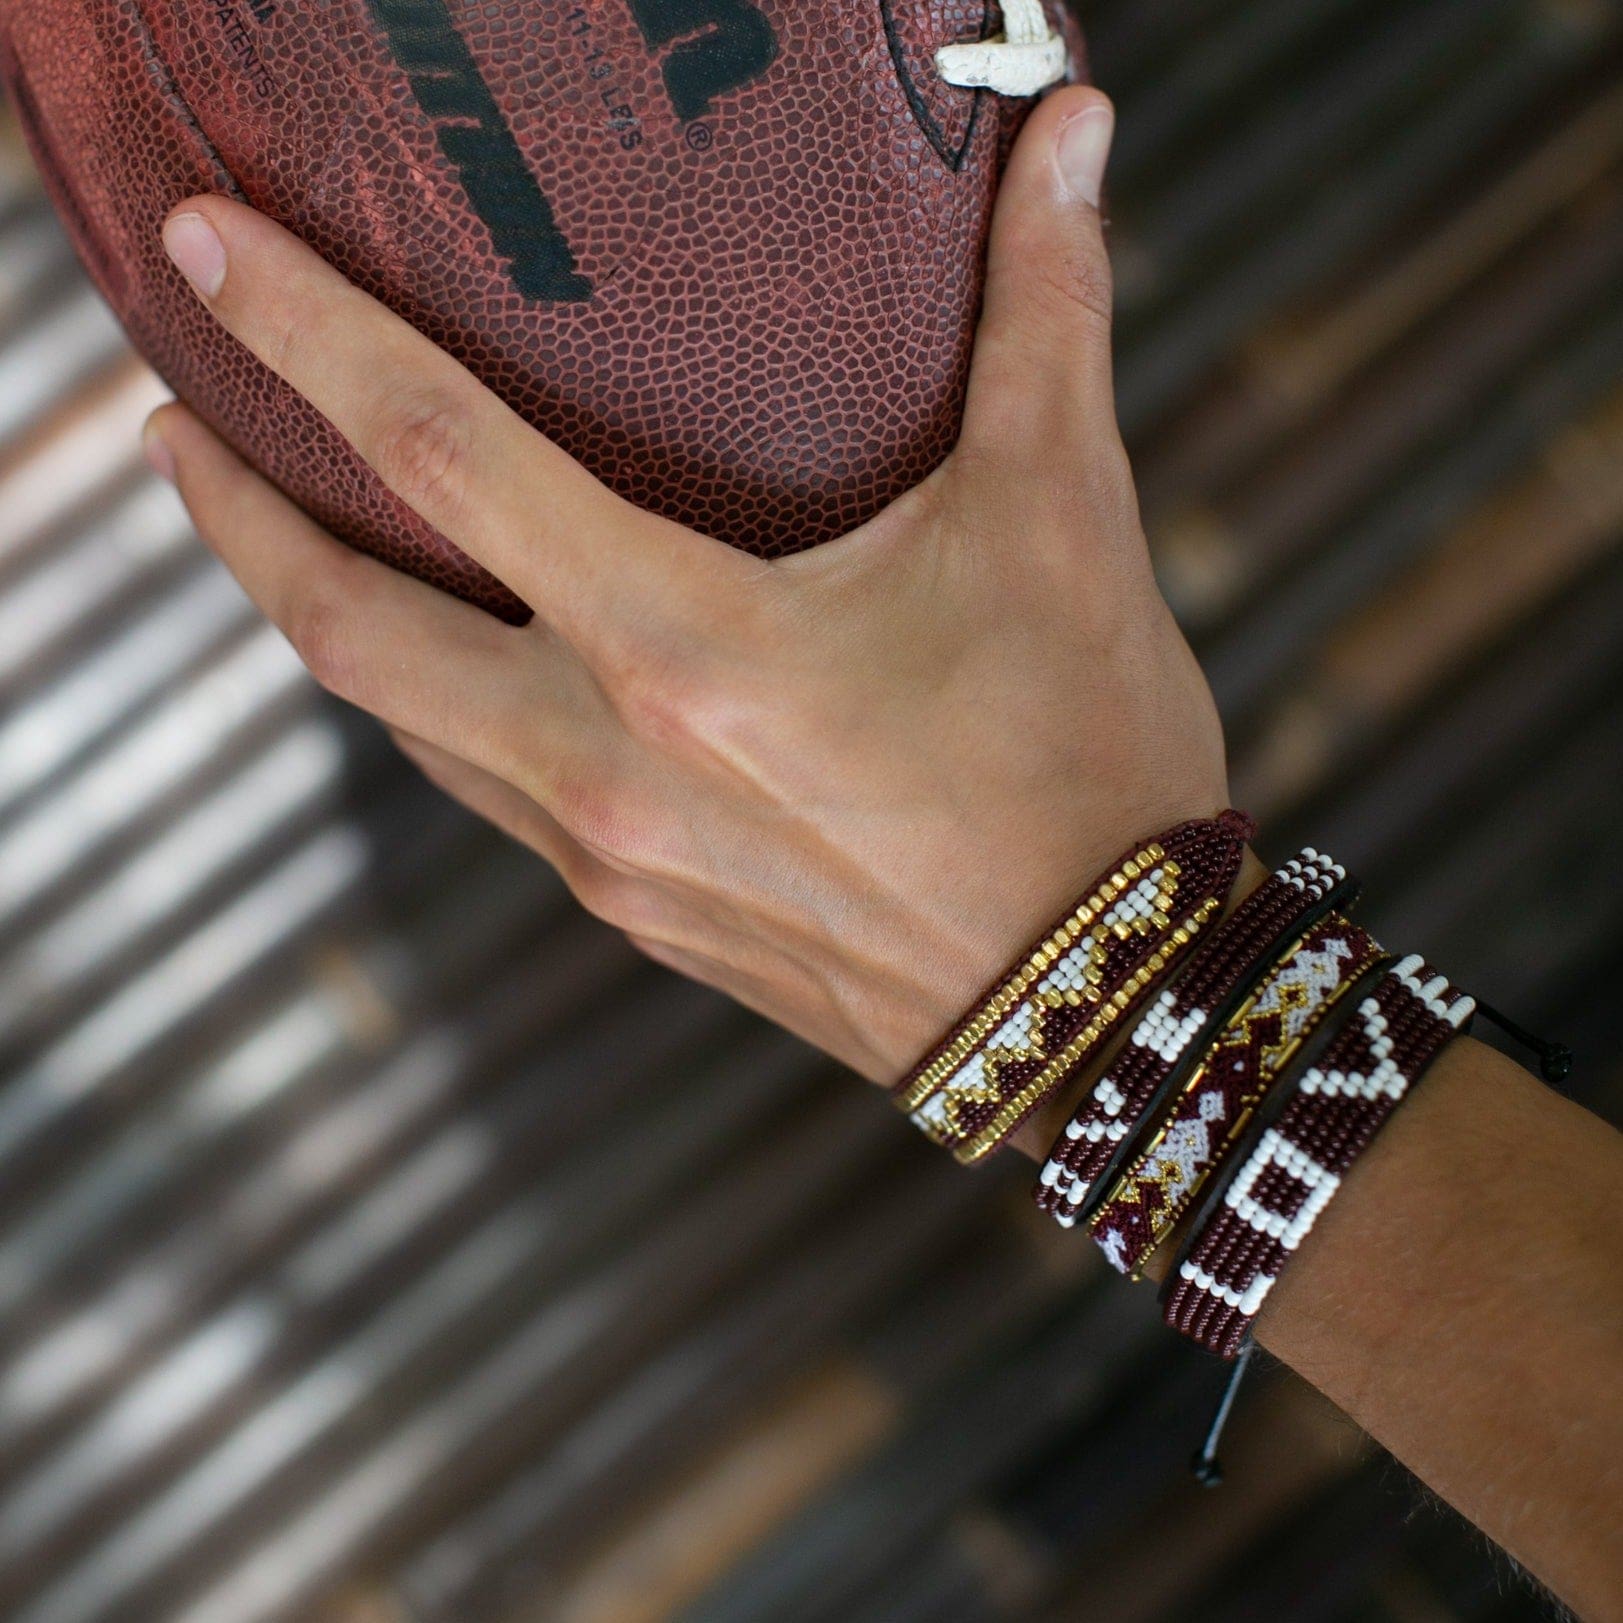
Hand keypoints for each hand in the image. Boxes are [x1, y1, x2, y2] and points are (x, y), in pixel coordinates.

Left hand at [143, 86, 1227, 1087]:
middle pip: (345, 627)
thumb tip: (1067, 135)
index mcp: (691, 648)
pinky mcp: (639, 917)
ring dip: (323, 621)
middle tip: (176, 424)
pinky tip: (465, 666)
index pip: (443, 456)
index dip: (306, 334)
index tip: (201, 258)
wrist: (1103, 1002)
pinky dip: (437, 711)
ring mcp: (611, 858)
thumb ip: (1044, 315)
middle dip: (236, 516)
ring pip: (403, 723)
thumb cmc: (1081, 763)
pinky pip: (487, 793)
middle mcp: (614, 763)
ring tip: (290, 532)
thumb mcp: (1063, 520)